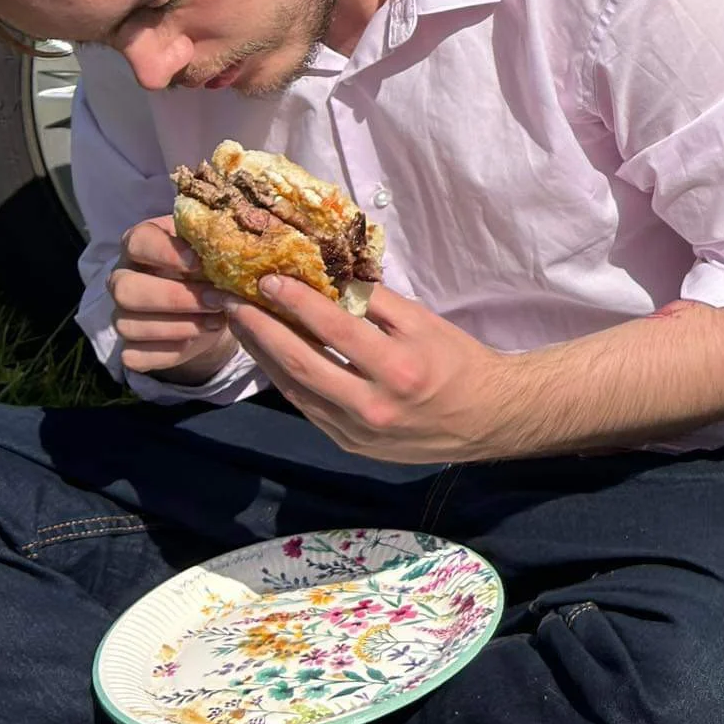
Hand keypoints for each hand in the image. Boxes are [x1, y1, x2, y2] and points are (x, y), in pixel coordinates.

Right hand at [111, 218, 253, 392]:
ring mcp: (120, 315)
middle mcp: (121, 279)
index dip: (166, 252)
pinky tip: (196, 340)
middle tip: (214, 300)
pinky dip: (168, 352)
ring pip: (130, 325)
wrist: (210, 306)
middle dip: (174, 297)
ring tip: (217, 320)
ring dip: (180, 326)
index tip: (200, 262)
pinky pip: (135, 356)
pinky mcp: (128, 348)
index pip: (138, 241)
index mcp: (139, 245)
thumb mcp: (213, 250)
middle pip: (126, 289)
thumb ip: (215, 244)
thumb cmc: (208, 268)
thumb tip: (234, 248)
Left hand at [218, 273, 539, 465]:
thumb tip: (328, 278)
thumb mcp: (425, 323)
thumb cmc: (458, 361)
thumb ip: (376, 303)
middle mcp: (374, 405)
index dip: (297, 302)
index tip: (268, 280)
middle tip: (236, 305)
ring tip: (244, 329)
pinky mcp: (351, 445)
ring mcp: (359, 432)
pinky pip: (310, 409)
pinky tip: (273, 360)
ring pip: (297, 392)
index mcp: (398, 368)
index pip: (334, 329)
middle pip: (302, 365)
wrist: (487, 418)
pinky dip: (287, 382)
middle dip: (263, 332)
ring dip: (265, 358)